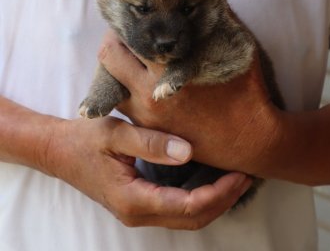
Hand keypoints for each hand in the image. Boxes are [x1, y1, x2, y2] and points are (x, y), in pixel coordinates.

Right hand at [46, 116, 251, 228]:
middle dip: (224, 200)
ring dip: (215, 200)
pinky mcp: (140, 203)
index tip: (241, 173)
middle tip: (247, 176)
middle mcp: (138, 212)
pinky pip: (177, 208)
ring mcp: (138, 211)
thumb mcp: (116, 135)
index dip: (219, 192)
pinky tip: (210, 179)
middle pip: (192, 218)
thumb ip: (151, 143)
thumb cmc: (84, 140)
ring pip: (187, 217)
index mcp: (134, 198)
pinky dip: (199, 198)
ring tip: (236, 178)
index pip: (188, 205)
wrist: (59, 151)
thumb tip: (188, 152)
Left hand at [99, 29, 282, 175]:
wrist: (248, 139)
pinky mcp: (147, 130)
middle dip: (115, 40)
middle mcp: (147, 94)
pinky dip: (125, 88)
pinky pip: (122, 103)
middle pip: (108, 56)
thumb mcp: (234, 48)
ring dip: (116, 66)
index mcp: (165, 71)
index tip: (134, 15)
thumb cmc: (245, 92)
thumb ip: (216, 18)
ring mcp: (144, 115)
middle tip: (128, 34)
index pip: (126, 37)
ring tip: (133, 58)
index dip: (127, 21)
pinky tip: (141, 81)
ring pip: (109, 82)